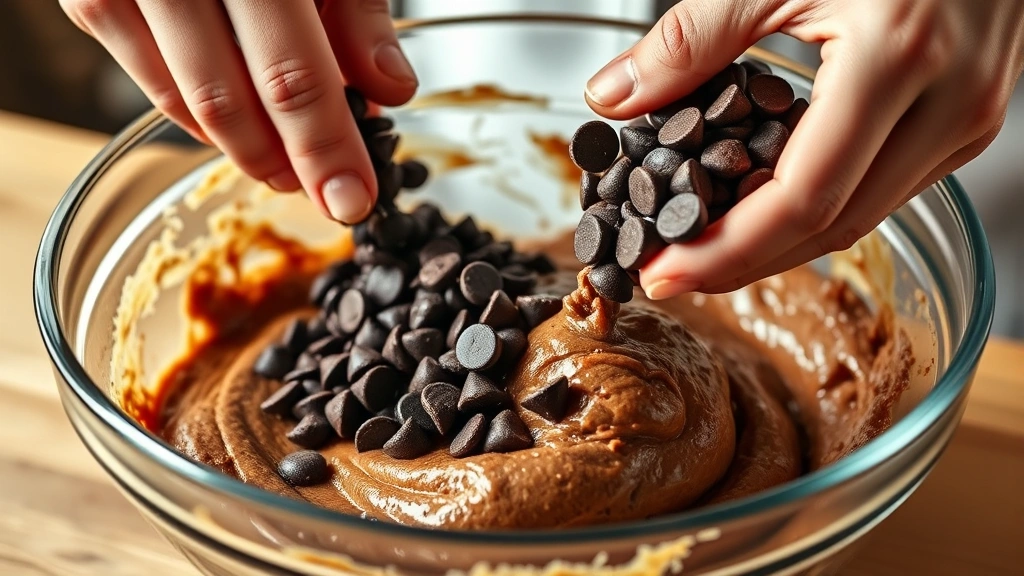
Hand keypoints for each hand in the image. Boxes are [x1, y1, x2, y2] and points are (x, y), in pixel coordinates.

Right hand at [61, 0, 417, 224]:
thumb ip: (358, 13)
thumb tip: (388, 90)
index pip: (292, 75)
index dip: (324, 150)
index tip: (353, 199)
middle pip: (229, 101)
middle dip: (284, 163)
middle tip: (325, 190)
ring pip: (184, 103)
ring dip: (244, 148)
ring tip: (290, 163)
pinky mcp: (92, 0)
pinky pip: (150, 82)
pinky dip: (201, 115)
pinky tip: (243, 124)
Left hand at [585, 0, 1023, 297]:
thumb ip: (691, 38)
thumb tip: (613, 96)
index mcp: (898, 56)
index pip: (804, 198)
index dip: (728, 251)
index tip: (665, 273)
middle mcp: (950, 101)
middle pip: (835, 227)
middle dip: (745, 262)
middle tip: (675, 272)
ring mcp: (967, 116)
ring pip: (864, 217)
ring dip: (782, 243)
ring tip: (707, 247)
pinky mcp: (967, 119)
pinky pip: (887, 188)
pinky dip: (822, 207)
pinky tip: (765, 206)